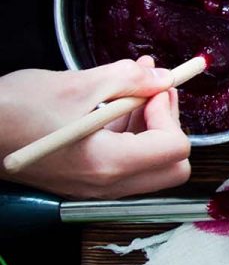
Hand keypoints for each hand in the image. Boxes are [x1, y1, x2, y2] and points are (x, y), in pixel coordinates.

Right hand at [0, 58, 191, 197]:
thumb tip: (160, 78)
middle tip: (152, 91)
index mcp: (108, 164)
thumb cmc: (12, 111)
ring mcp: (96, 186)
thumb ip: (128, 80)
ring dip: (150, 125)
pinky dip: (130, 134)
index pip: (175, 148)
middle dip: (169, 124)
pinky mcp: (86, 180)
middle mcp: (107, 184)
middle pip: (173, 165)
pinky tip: (115, 103)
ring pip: (152, 165)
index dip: (169, 113)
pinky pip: (126, 163)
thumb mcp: (76, 85)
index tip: (153, 89)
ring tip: (133, 87)